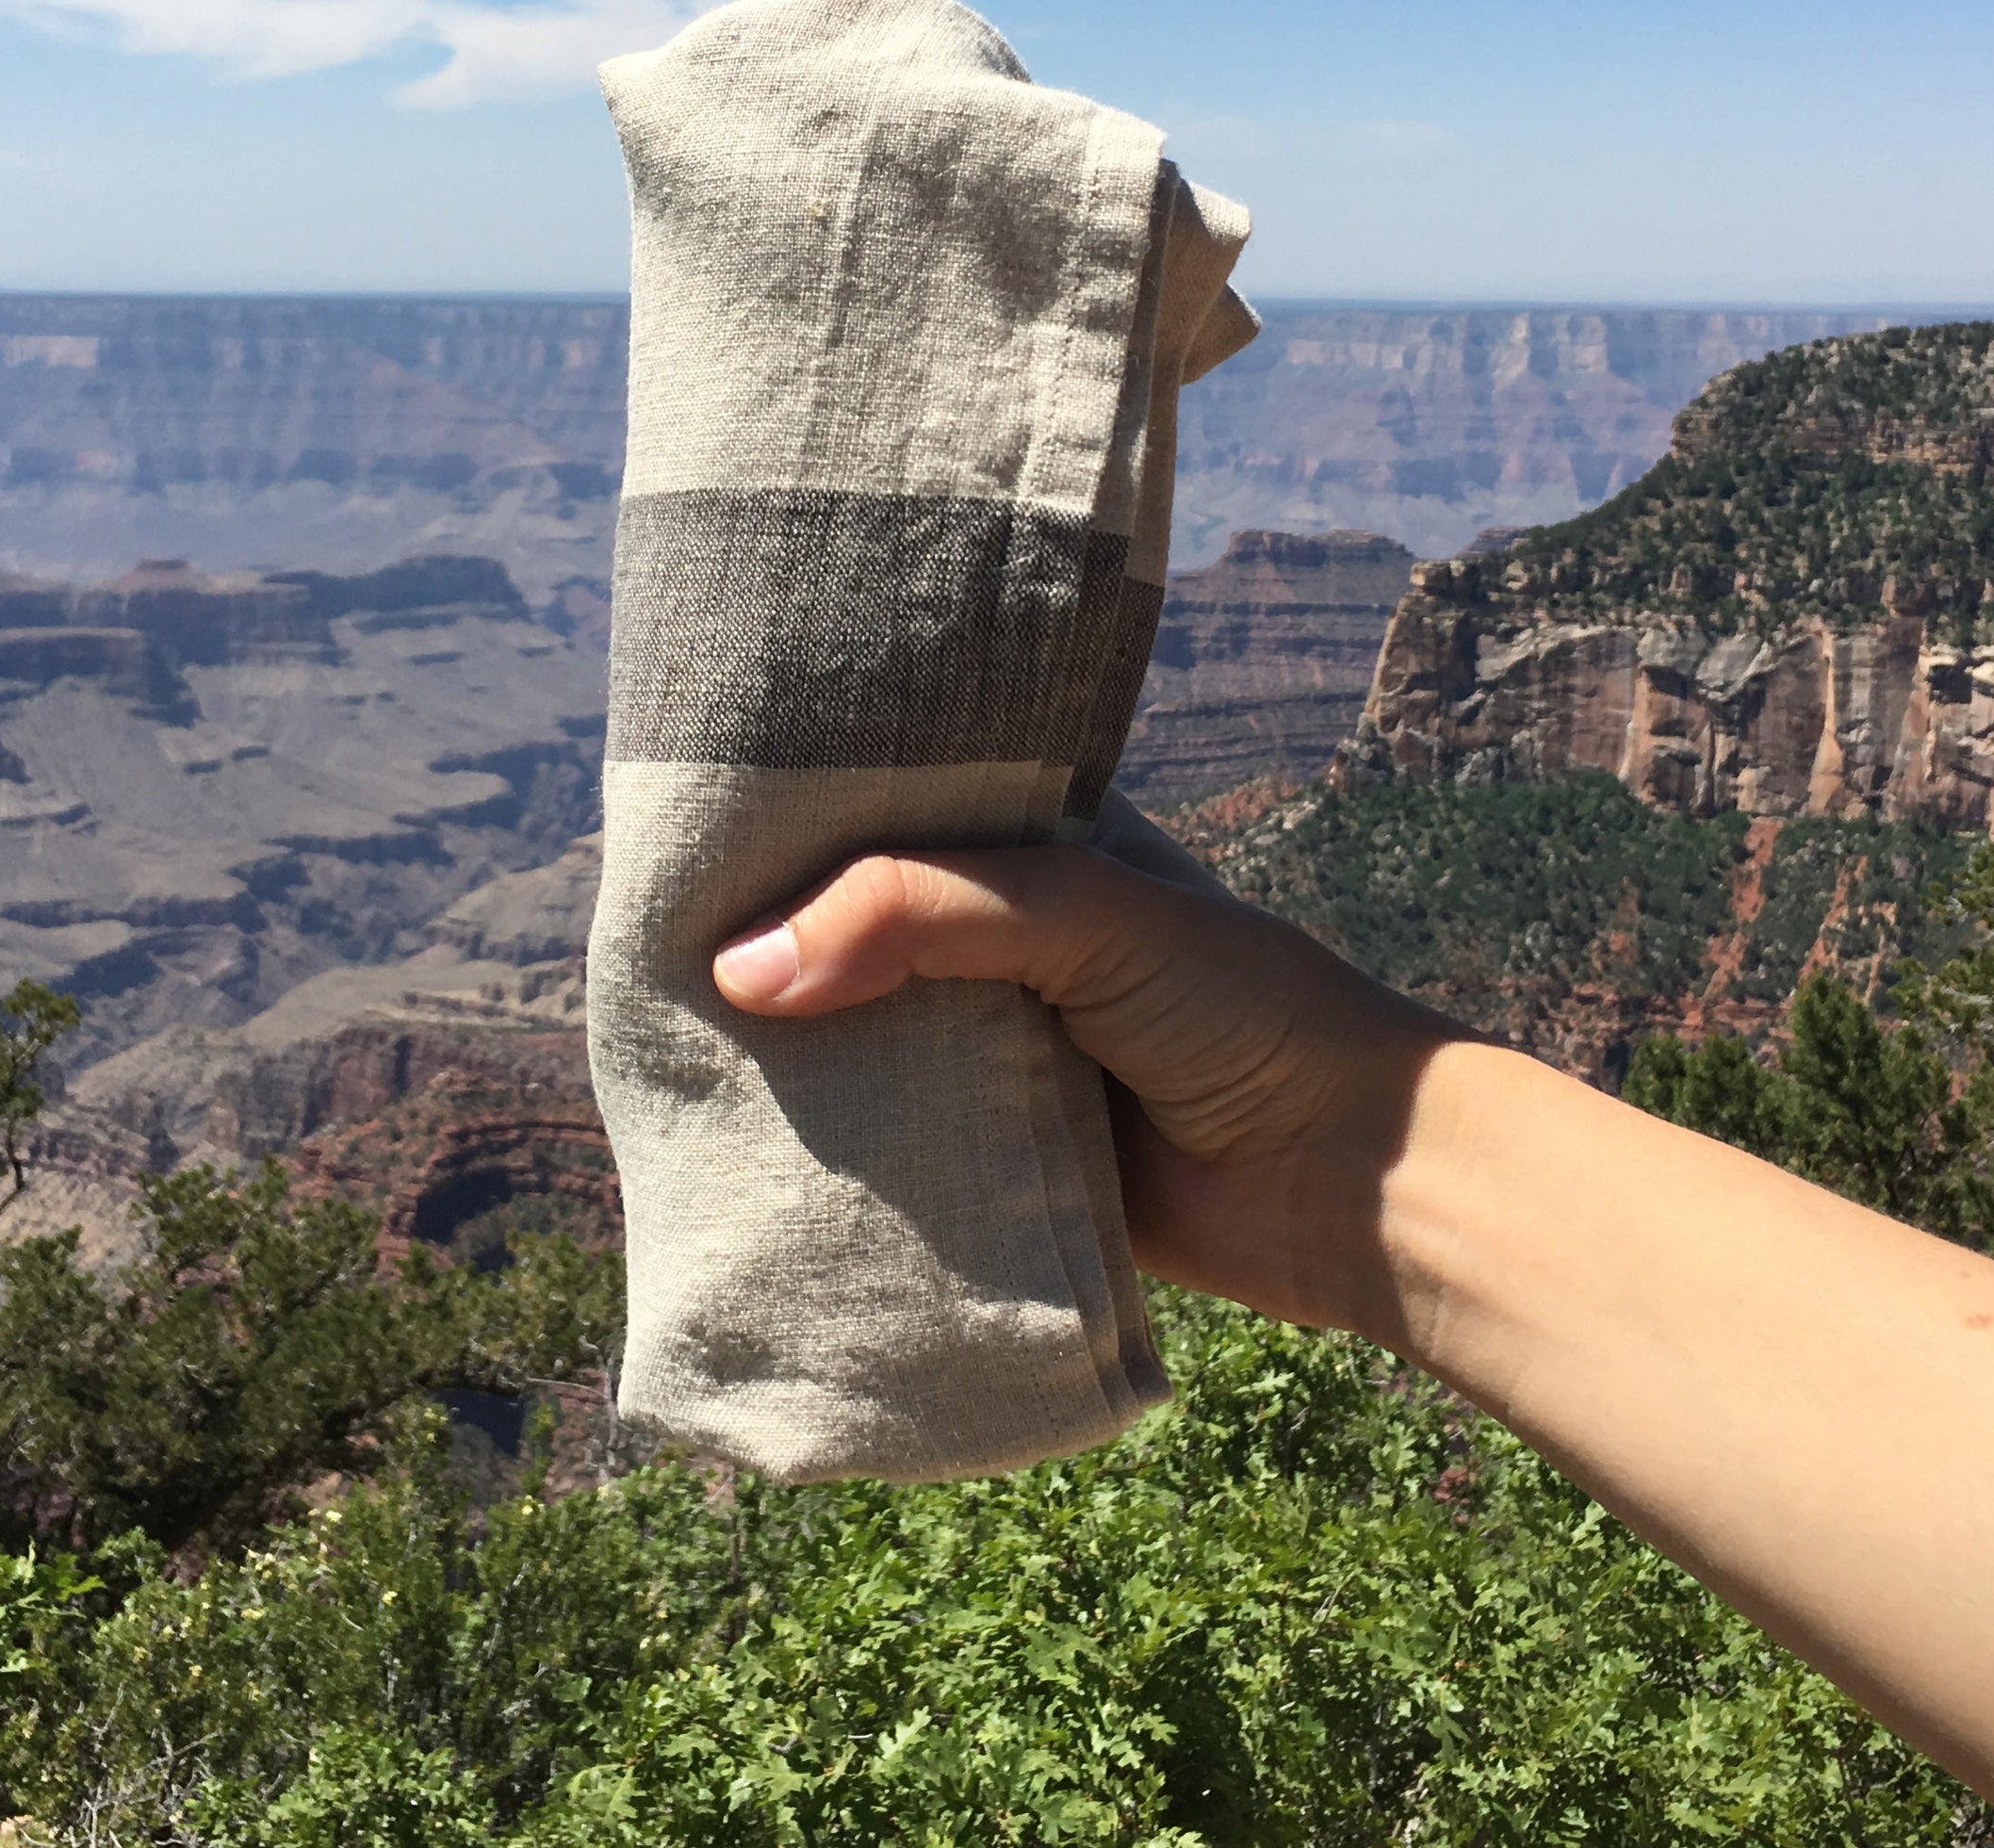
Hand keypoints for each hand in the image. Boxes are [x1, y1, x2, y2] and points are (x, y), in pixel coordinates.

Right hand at [708, 793, 1469, 1342]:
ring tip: (662, 1043)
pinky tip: (738, 1149)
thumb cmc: (1246, 1011)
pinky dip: (830, 1157)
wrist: (1352, 1185)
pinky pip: (893, 1159)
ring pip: (865, 1046)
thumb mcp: (1085, 912)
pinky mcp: (1003, 1167)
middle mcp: (1013, 945)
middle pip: (859, 934)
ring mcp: (1005, 1056)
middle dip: (771, 945)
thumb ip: (920, 916)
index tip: (686, 823)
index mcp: (1039, 850)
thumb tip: (743, 973)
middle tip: (640, 946)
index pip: (894, 809)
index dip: (798, 818)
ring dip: (789, 1057)